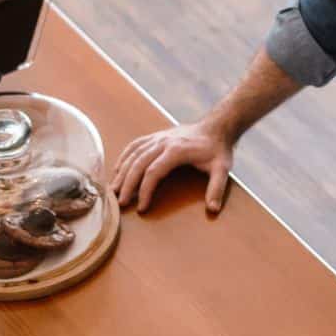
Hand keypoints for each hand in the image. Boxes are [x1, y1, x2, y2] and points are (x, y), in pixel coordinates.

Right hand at [108, 119, 235, 213]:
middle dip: (127, 184)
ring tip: (113, 191)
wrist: (216, 126)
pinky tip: (117, 170)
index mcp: (176, 150)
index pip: (154, 172)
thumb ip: (217, 189)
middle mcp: (163, 142)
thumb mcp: (222, 169)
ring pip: (133, 154)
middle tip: (120, 203)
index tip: (142, 208)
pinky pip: (134, 146)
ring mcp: (157, 138)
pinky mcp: (155, 137)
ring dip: (121, 172)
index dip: (145, 190)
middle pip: (138, 163)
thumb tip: (213, 209)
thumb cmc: (218, 149)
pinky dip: (123, 158)